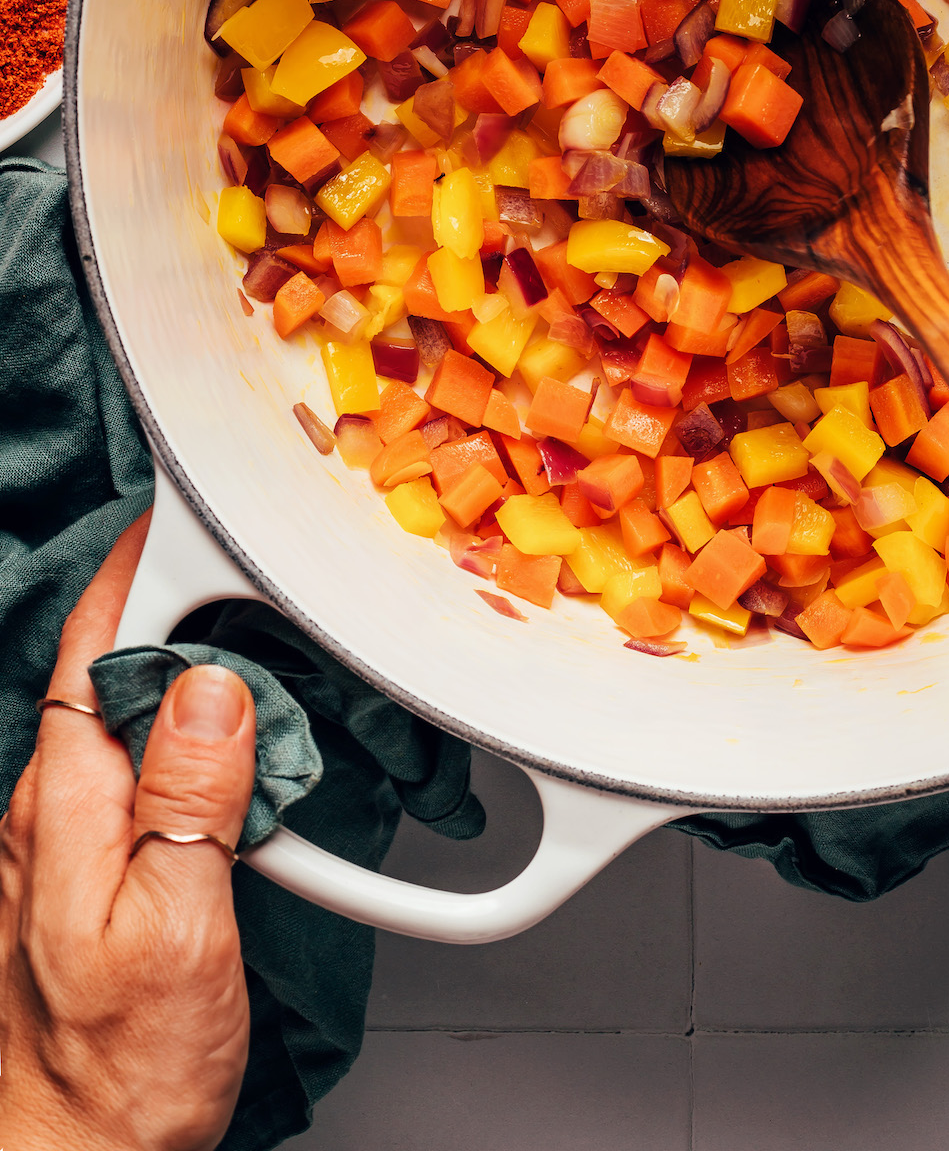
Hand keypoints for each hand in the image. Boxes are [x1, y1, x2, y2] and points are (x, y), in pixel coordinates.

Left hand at [0, 516, 256, 1150]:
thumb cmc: (116, 1071)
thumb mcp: (178, 926)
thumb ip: (192, 797)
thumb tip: (211, 687)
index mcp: (67, 803)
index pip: (97, 646)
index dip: (143, 569)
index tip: (188, 510)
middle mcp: (52, 811)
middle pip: (115, 668)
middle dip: (181, 606)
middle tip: (257, 568)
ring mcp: (65, 843)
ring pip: (130, 718)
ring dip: (191, 672)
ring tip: (262, 648)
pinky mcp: (88, 874)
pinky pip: (137, 773)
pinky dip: (191, 739)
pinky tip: (240, 756)